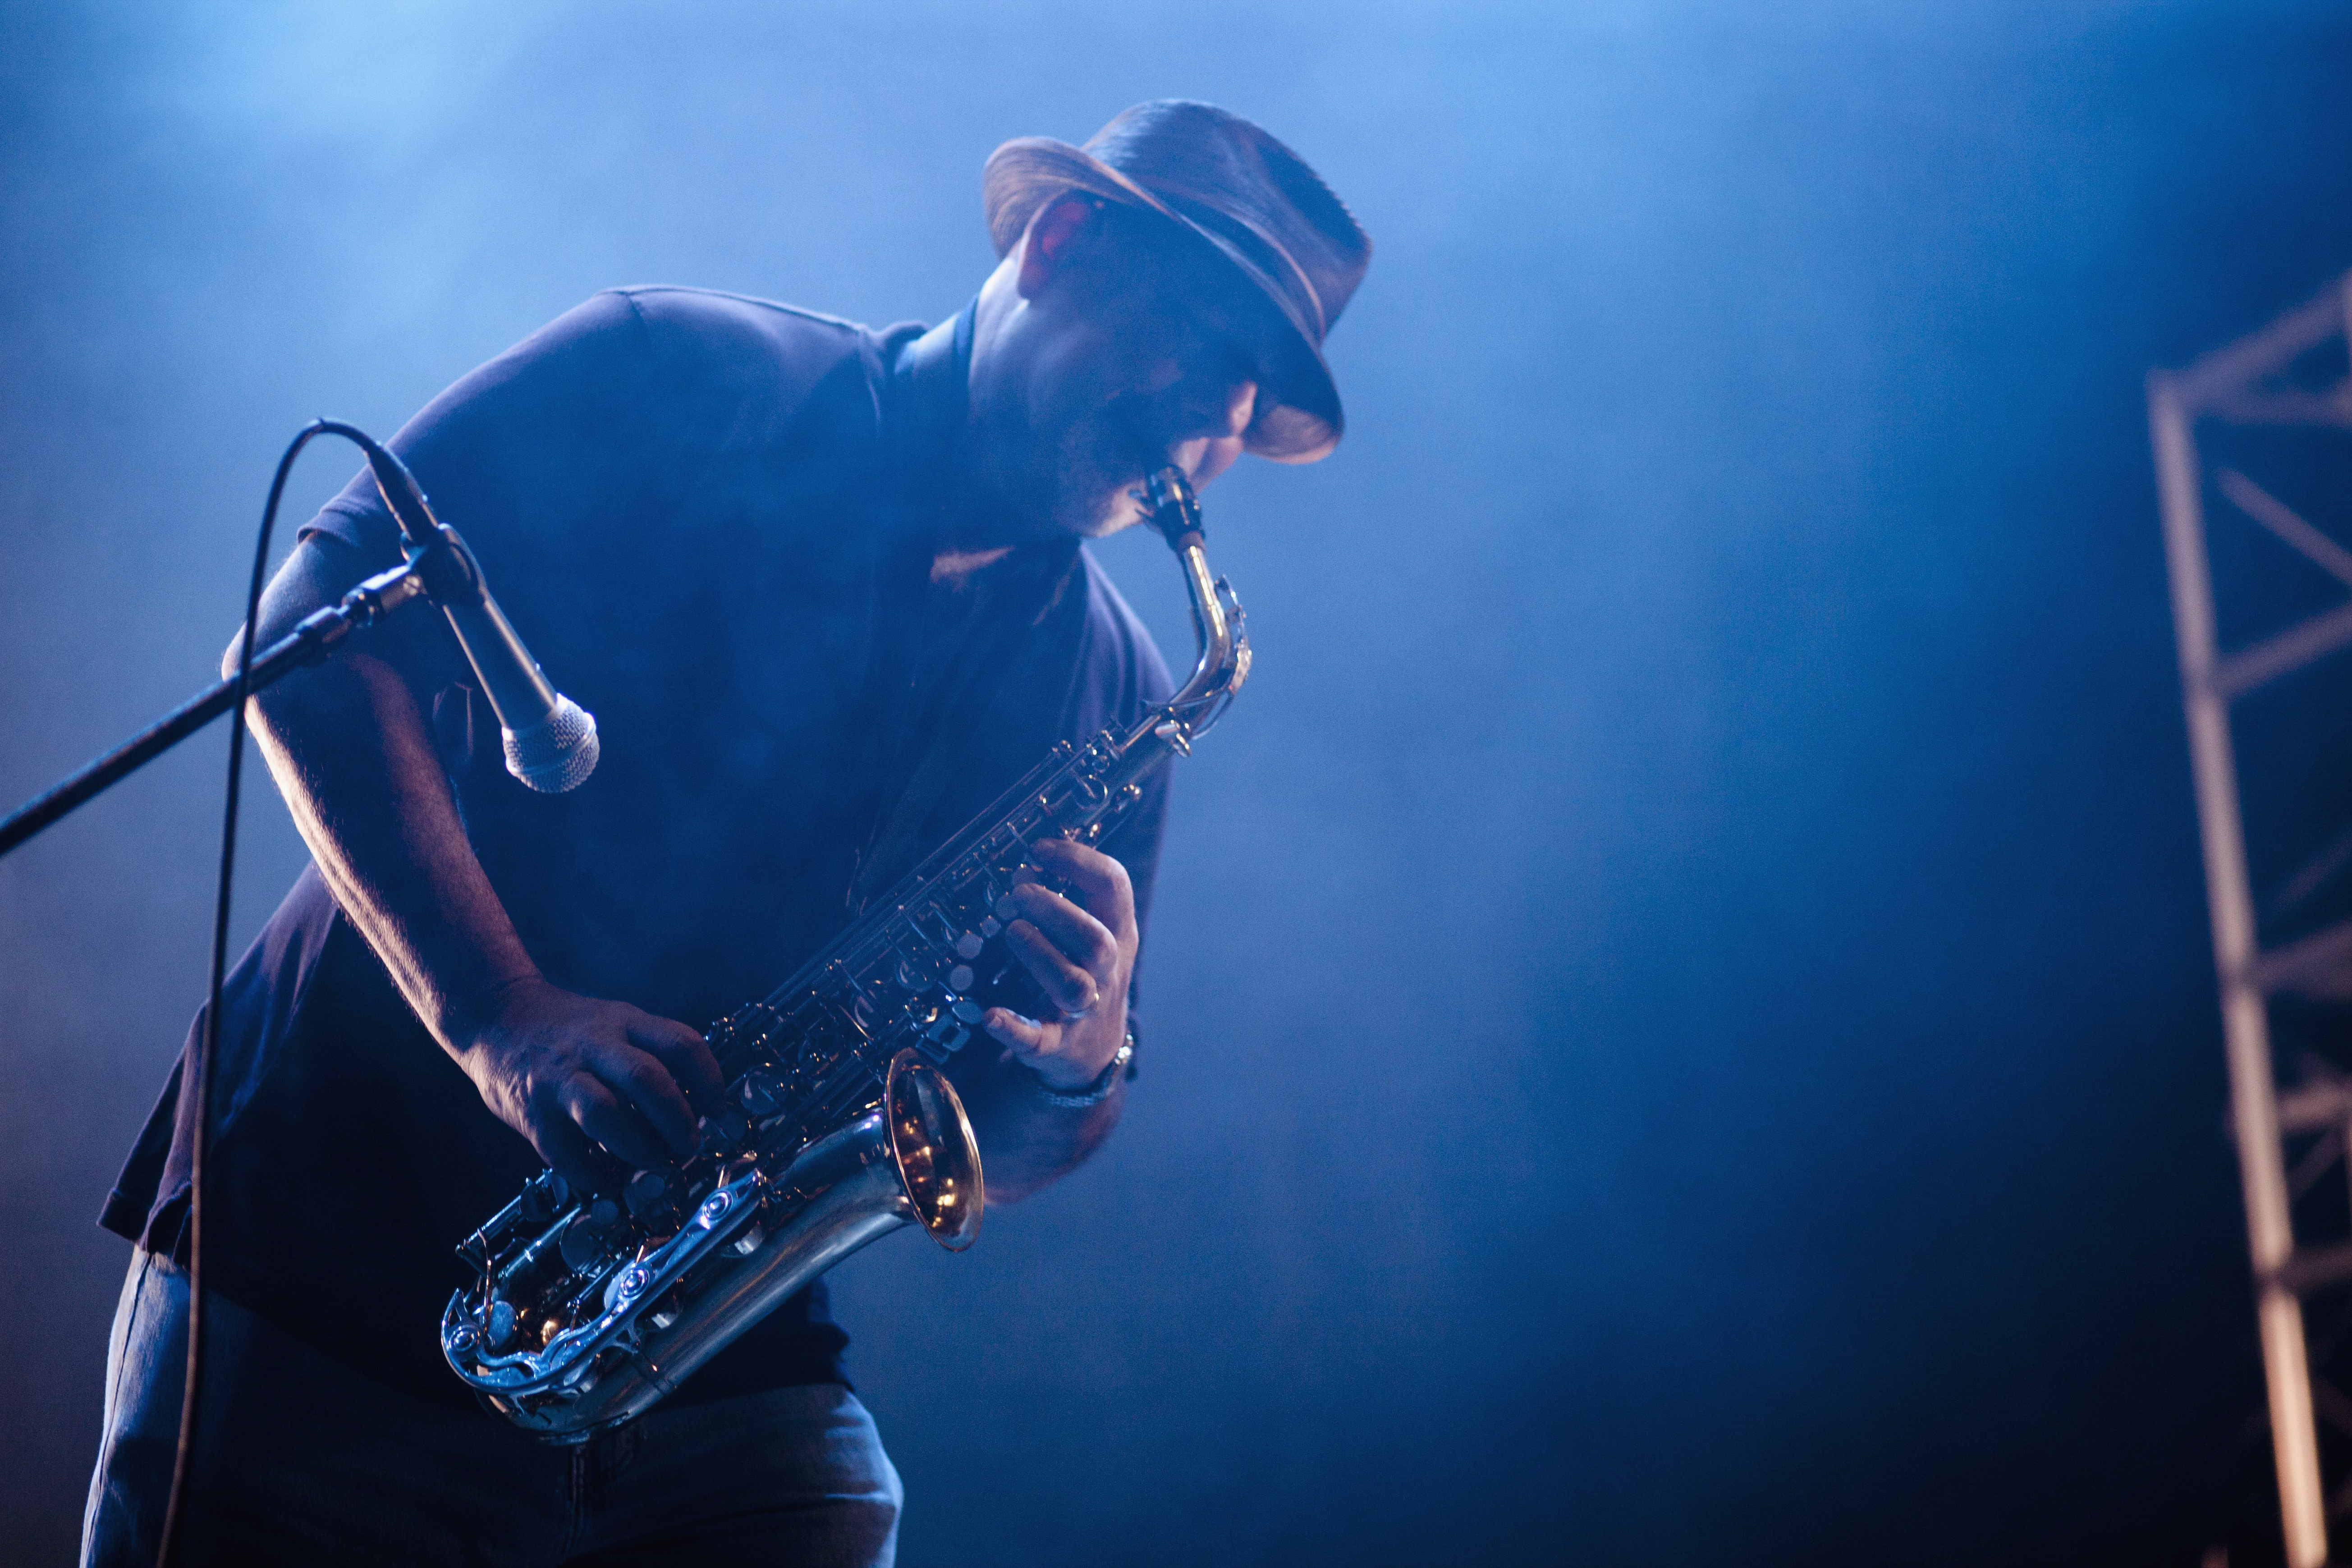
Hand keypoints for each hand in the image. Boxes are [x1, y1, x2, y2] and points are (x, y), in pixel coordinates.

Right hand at [449, 975, 724, 1193]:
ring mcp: (560, 1078)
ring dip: (638, 1148)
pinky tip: (609, 1180)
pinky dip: (592, 1173)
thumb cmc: (569, 1031)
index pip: (681, 1043)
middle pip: (647, 1079)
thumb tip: (698, 1103)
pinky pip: (565, 1150)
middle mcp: (594, 1046)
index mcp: (625, 1023)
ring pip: (605, 1112)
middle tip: (690, 1146)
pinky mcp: (531, 1112)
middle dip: (677, 1119)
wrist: (497, 1015)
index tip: (718, 1109)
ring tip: (656, 1167)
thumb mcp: (616, 1023)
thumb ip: (651, 1054)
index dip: (709, 1079)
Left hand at [982, 837, 1136, 1091]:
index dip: (1079, 862)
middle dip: (1056, 912)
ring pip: (1073, 985)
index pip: (1114, 887)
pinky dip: (1014, 1029)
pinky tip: (989, 1016)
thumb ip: (1075, 893)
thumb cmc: (1087, 971)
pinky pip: (1038, 1039)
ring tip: (1011, 931)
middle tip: (1018, 893)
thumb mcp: (1096, 929)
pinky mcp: (1057, 1044)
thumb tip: (1032, 850)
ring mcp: (1085, 1009)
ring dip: (1040, 955)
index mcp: (1117, 932)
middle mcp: (1107, 970)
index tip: (1038, 850)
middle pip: (1096, 941)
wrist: (1095, 1048)